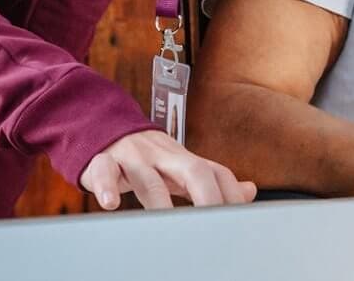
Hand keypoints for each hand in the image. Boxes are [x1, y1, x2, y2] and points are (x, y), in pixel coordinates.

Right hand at [80, 129, 256, 210]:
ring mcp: (133, 156)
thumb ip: (212, 179)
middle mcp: (162, 154)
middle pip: (192, 169)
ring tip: (167, 225)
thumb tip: (250, 191)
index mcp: (182, 158)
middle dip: (207, 197)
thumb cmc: (145, 155)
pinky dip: (106, 187)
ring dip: (159, 202)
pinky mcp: (103, 160)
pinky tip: (111, 204)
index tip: (237, 222)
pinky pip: (104, 170)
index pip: (215, 172)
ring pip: (149, 178)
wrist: (103, 126)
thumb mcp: (179, 165)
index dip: (230, 195)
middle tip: (211, 227)